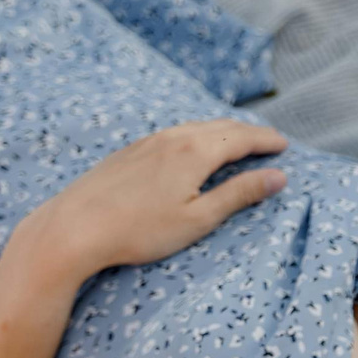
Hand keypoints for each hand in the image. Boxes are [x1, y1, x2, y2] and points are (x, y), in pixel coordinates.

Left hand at [15, 120, 289, 278]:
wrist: (73, 228)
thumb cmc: (139, 230)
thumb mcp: (198, 219)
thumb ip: (239, 194)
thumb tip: (277, 177)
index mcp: (195, 152)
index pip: (242, 138)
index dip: (266, 140)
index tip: (284, 145)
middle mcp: (172, 138)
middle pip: (220, 127)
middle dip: (248, 132)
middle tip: (268, 141)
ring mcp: (147, 142)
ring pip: (194, 127)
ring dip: (222, 131)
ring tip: (236, 142)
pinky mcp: (129, 152)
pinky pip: (173, 133)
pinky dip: (196, 135)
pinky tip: (192, 148)